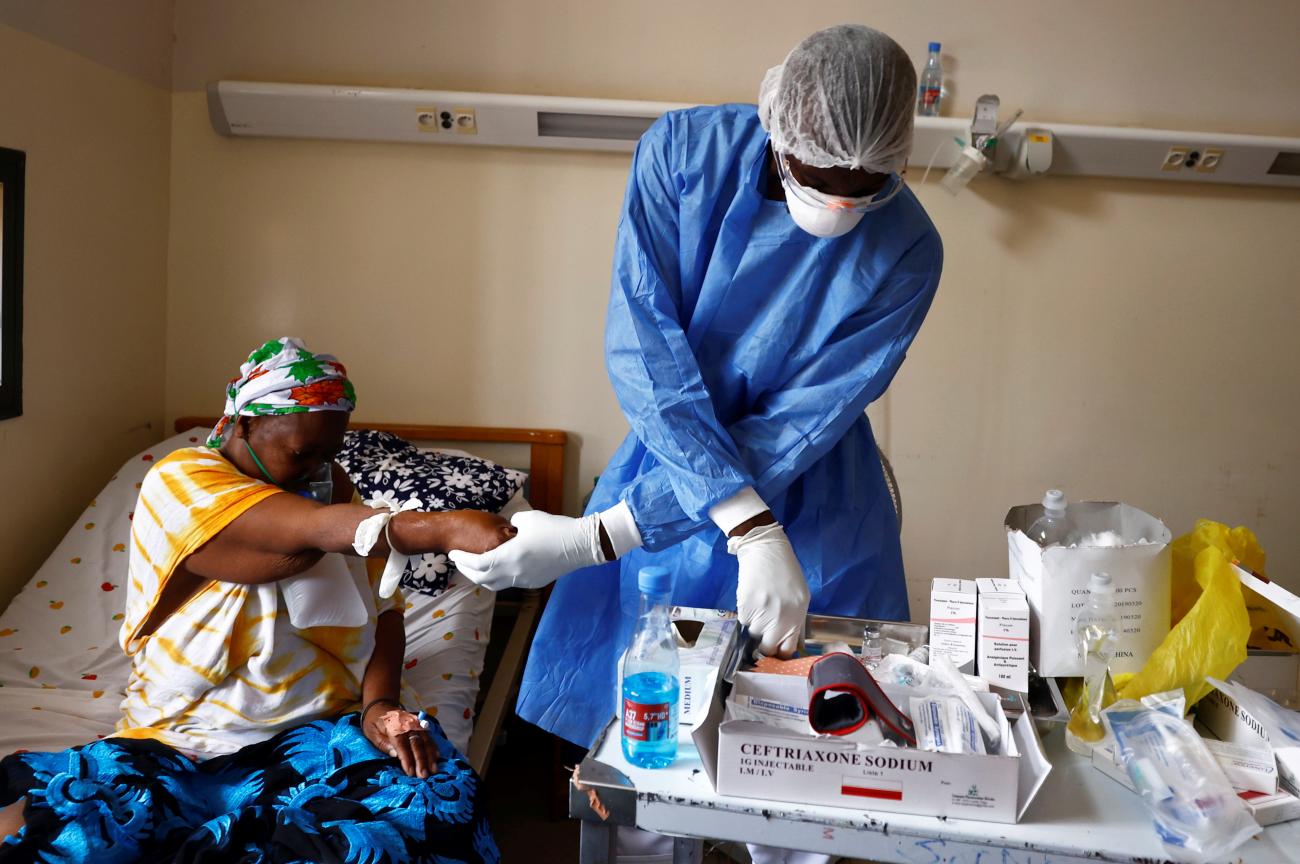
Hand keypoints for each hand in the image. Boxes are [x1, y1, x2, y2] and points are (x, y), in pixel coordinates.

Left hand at [362, 703, 438, 777]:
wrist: (381, 706)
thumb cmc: (374, 722)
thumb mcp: (371, 732)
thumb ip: (383, 743)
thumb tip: (395, 755)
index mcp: (393, 726)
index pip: (402, 744)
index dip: (407, 759)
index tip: (410, 772)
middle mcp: (407, 724)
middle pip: (416, 743)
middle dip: (421, 761)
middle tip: (424, 775)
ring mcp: (416, 724)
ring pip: (426, 740)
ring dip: (430, 756)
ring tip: (433, 770)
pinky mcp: (420, 725)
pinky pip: (429, 737)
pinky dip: (433, 747)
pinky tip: (437, 757)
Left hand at [449, 510, 602, 590]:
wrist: (580, 545)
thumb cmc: (554, 528)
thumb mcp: (527, 519)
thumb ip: (510, 525)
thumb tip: (505, 530)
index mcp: (510, 556)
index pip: (477, 563)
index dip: (462, 560)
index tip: (452, 554)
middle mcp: (514, 573)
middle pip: (482, 579)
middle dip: (467, 571)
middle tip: (460, 561)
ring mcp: (524, 581)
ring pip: (495, 585)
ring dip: (482, 576)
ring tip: (477, 566)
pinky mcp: (533, 583)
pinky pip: (509, 583)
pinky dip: (499, 576)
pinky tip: (499, 566)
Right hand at [728, 522, 809, 657]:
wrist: (765, 551)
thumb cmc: (786, 572)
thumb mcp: (800, 597)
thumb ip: (794, 619)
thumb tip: (784, 640)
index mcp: (797, 617)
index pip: (786, 650)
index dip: (779, 652)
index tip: (775, 649)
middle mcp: (780, 619)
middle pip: (767, 648)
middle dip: (764, 643)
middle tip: (764, 632)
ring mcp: (762, 614)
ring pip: (753, 633)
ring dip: (755, 625)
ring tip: (760, 607)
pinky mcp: (746, 607)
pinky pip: (743, 621)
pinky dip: (746, 614)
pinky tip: (752, 600)